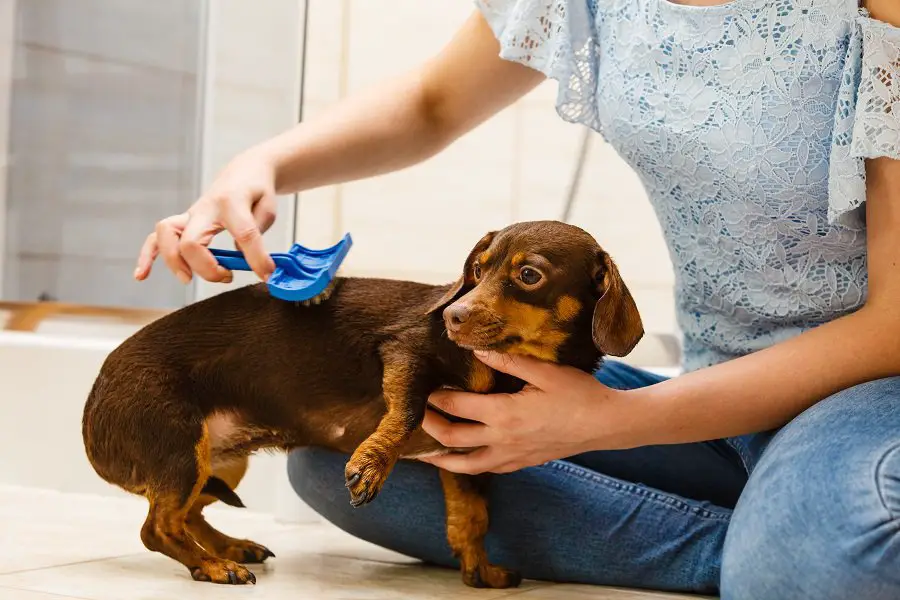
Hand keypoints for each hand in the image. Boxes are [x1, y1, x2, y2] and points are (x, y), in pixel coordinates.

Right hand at [134, 151, 277, 283]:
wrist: (244, 172)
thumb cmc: (257, 191)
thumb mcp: (268, 209)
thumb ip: (258, 235)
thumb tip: (250, 264)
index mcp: (233, 201)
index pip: (243, 234)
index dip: (257, 259)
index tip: (267, 275)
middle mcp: (206, 207)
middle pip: (191, 241)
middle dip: (206, 268)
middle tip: (228, 276)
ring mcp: (190, 214)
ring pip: (166, 236)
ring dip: (174, 262)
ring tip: (188, 279)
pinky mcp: (183, 222)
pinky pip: (157, 238)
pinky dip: (148, 256)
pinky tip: (142, 275)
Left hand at [421, 351, 627, 473]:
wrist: (606, 425)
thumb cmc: (578, 393)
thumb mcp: (544, 370)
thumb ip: (507, 361)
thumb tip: (476, 349)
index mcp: (504, 414)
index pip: (456, 405)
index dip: (436, 397)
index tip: (424, 387)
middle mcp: (503, 439)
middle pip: (452, 438)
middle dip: (429, 426)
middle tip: (416, 415)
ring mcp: (512, 456)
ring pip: (467, 465)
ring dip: (442, 458)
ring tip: (424, 453)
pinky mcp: (523, 463)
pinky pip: (489, 469)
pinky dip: (470, 466)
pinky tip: (464, 460)